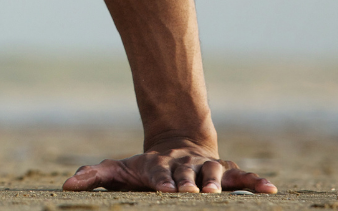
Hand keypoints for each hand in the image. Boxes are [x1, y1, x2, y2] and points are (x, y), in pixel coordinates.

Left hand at [63, 140, 276, 193]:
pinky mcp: (226, 172)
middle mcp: (184, 165)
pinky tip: (270, 189)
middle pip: (187, 173)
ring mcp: (206, 167)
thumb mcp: (118, 170)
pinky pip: (243, 177)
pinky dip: (256, 181)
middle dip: (189, 182)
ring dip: (217, 181)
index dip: (160, 180)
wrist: (177, 144)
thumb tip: (66, 185)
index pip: (158, 173)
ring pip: (214, 172)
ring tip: (217, 192)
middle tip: (193, 192)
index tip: (163, 189)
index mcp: (158, 166)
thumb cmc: (144, 167)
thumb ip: (94, 176)